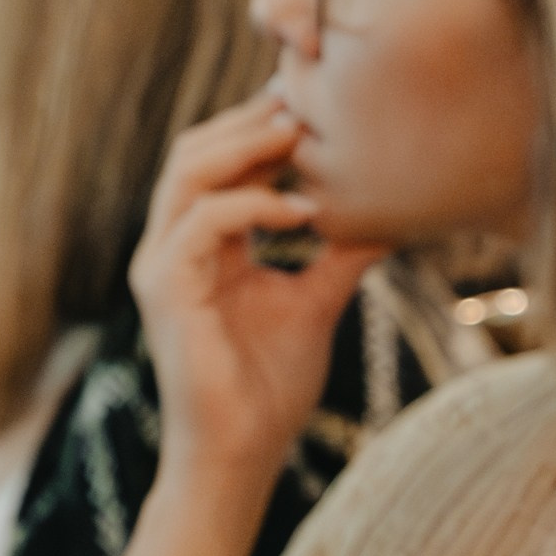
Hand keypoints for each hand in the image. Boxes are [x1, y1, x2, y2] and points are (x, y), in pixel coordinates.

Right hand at [129, 92, 390, 480]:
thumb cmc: (270, 386)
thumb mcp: (317, 301)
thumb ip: (341, 252)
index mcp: (200, 243)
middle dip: (251, 120)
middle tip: (308, 101)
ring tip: (302, 137)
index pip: (218, 160)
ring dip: (246, 146)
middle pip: (195, 150)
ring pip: (188, 171)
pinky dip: (251, 204)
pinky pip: (201, 222)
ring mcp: (161, 265)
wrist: (241, 454)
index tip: (315, 103)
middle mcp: (171, 246)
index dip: (259, 125)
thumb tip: (394, 213)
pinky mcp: (164, 289)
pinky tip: (302, 210)